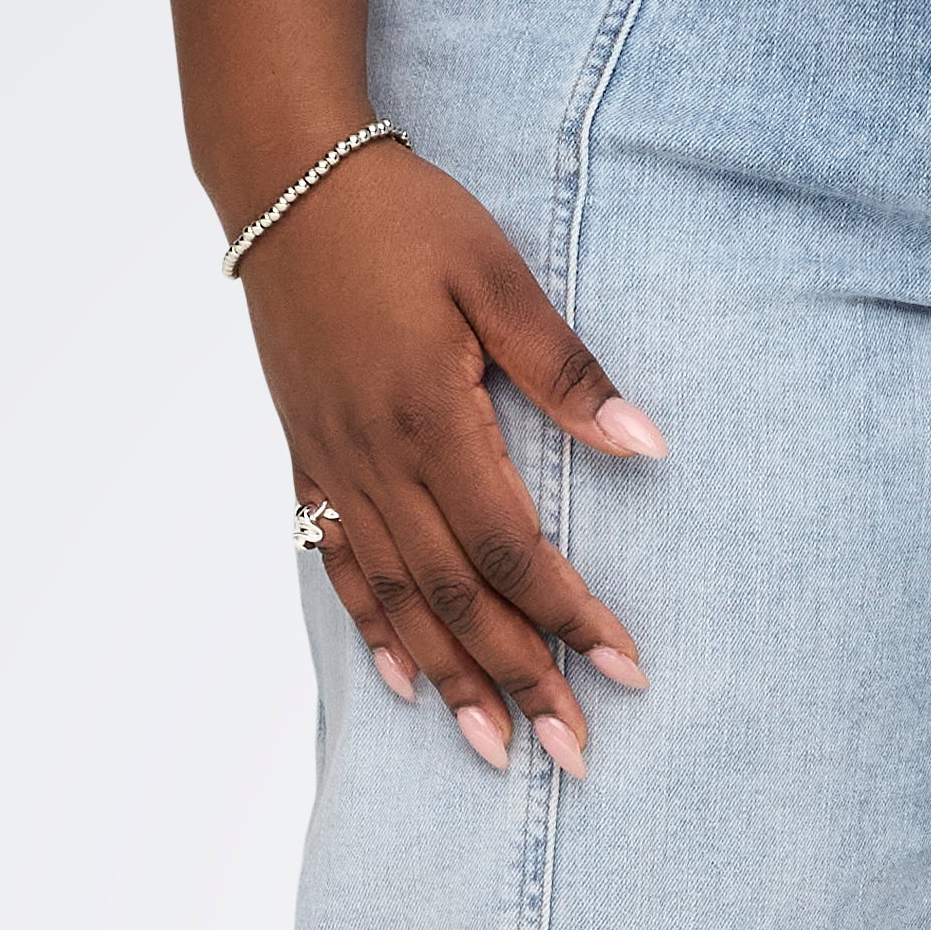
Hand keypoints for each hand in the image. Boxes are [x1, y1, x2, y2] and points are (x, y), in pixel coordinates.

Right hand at [239, 134, 661, 772]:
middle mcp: (378, 460)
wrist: (284, 177)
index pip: (512, 549)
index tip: (625, 669)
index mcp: (432, 418)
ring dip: (452, 681)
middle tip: (574, 753)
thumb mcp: (497, 272)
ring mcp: (336, 465)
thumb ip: (566, 368)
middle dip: (520, 681)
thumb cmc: (402, 215)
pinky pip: (338, 565)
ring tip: (497, 750)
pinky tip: (406, 683)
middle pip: (457, 600)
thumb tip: (646, 445)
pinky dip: (373, 631)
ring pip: (398, 600)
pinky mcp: (308, 457)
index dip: (569, 617)